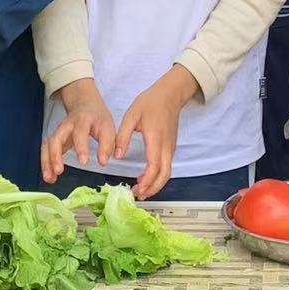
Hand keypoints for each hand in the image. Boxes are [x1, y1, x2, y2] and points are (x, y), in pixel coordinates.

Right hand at [41, 79, 116, 183]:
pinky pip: (46, 150)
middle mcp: (68, 124)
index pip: (81, 132)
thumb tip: (103, 162)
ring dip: (47, 161)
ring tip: (50, 178)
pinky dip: (46, 163)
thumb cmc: (97, 117)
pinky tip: (50, 176)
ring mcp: (59, 130)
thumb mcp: (108, 126)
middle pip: (57, 137)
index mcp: (84, 120)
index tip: (84, 162)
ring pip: (48, 145)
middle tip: (59, 170)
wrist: (84, 102)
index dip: (82, 147)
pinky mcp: (55, 137)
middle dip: (56, 154)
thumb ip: (107, 144)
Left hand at [112, 68, 194, 199]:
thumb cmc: (151, 102)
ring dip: (155, 185)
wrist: (170, 94)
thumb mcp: (131, 115)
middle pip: (164, 175)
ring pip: (167, 173)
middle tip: (138, 195)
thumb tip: (118, 155)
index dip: (146, 181)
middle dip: (152, 188)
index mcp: (156, 140)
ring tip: (141, 191)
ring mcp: (170, 148)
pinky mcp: (171, 147)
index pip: (154, 167)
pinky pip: (167, 167)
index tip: (136, 189)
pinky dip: (158, 177)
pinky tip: (146, 178)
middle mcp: (166, 147)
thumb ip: (123, 136)